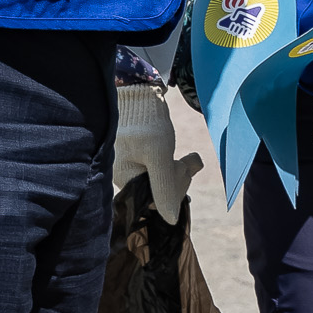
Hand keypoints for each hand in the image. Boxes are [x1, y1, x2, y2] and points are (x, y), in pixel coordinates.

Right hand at [111, 84, 202, 224]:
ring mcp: (134, 167)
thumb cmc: (147, 123)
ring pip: (164, 180)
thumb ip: (164, 186)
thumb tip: (170, 220)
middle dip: (178, 179)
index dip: (173, 192)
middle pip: (160, 192)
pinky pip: (161, 170)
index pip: (155, 202)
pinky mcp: (141, 158)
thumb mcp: (159, 155)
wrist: (140, 92)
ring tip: (187, 159)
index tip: (180, 171)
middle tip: (185, 162)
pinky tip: (183, 159)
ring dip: (178, 171)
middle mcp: (126, 177)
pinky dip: (173, 164)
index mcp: (125, 180)